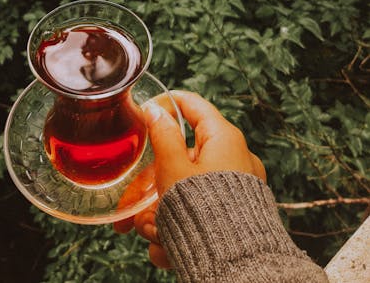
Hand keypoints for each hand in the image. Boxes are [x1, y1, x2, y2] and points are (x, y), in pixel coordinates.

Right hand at [114, 90, 265, 268]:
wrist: (238, 268)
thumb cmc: (208, 215)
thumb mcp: (174, 169)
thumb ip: (162, 136)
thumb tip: (155, 111)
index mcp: (222, 138)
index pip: (192, 105)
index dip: (167, 103)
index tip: (147, 109)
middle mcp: (232, 159)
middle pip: (180, 161)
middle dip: (151, 187)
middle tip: (130, 206)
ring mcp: (234, 188)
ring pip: (184, 191)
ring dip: (161, 214)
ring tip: (153, 236)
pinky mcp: (233, 213)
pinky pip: (199, 212)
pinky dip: (179, 228)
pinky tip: (167, 248)